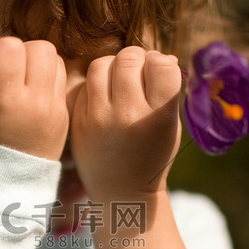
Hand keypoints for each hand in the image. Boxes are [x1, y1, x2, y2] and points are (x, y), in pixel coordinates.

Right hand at [0, 37, 68, 160]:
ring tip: (24, 77)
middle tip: (10, 66)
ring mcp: (54, 109)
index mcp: (5, 100)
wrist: (8, 181)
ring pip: (56, 58)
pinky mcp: (64, 113)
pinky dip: (48, 77)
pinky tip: (33, 91)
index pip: (10, 47)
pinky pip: (62, 78)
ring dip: (38, 61)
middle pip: (40, 47)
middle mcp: (34, 102)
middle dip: (22, 49)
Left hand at [70, 47, 181, 200]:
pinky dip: (95, 85)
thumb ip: (167, 91)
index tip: (159, 72)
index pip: (161, 65)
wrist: (122, 192)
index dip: (161, 62)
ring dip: (113, 66)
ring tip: (119, 80)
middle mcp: (128, 116)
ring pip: (101, 65)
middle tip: (138, 72)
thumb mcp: (170, 126)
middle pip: (129, 59)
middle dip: (137, 59)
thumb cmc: (152, 154)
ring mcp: (99, 119)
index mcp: (158, 117)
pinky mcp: (78, 122)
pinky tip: (104, 97)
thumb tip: (161, 56)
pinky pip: (85, 85)